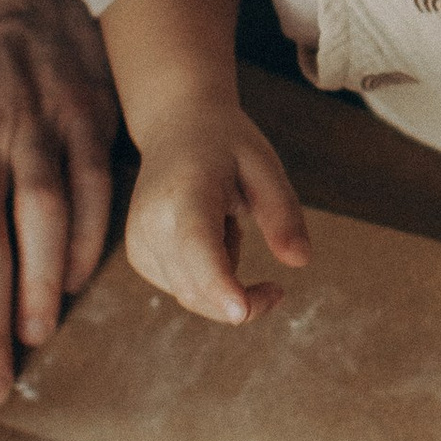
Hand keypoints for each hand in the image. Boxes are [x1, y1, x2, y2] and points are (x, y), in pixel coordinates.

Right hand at [122, 107, 310, 326]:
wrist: (176, 128)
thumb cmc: (226, 145)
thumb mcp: (265, 167)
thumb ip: (283, 214)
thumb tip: (301, 260)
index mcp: (184, 195)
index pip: (198, 248)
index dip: (220, 286)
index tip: (243, 312)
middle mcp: (151, 223)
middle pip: (199, 291)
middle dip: (245, 302)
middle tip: (276, 290)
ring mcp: (138, 243)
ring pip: (193, 297)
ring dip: (225, 279)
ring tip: (226, 224)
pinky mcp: (139, 257)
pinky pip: (184, 289)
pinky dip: (208, 275)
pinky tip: (210, 235)